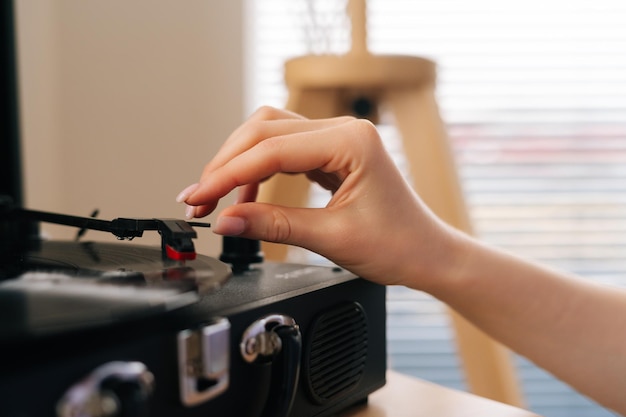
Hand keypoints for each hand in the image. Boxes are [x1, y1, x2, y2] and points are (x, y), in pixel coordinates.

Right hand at [177, 106, 463, 287]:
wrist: (427, 254)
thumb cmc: (399, 244)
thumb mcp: (331, 237)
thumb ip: (273, 225)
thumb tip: (226, 221)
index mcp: (351, 141)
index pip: (273, 149)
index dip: (229, 173)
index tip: (200, 196)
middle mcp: (344, 130)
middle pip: (265, 130)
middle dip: (226, 163)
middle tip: (198, 197)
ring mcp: (338, 139)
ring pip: (270, 134)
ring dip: (239, 162)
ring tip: (215, 196)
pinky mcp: (332, 154)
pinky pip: (284, 151)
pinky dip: (259, 170)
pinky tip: (245, 195)